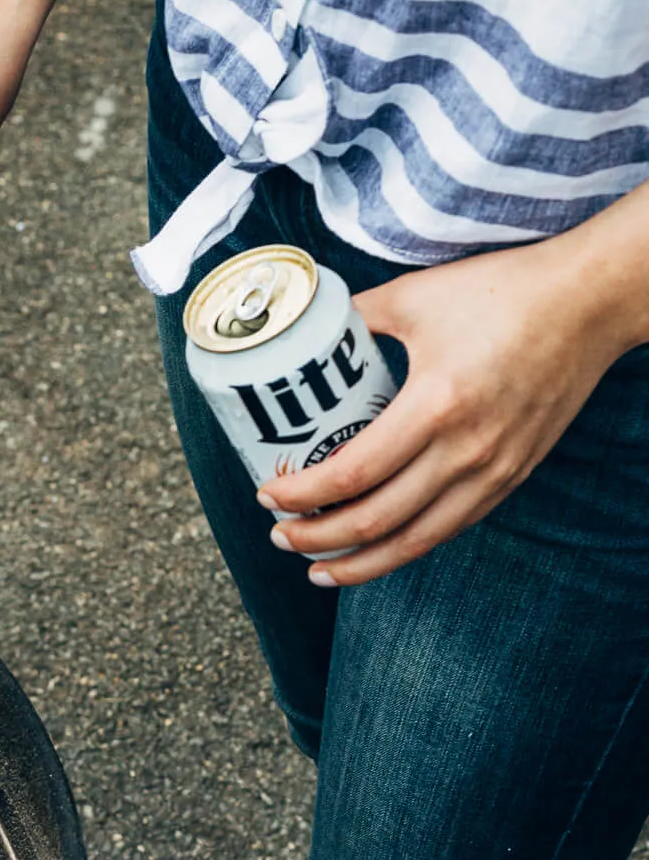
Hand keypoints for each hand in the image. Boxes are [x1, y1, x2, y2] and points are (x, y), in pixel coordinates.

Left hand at [258, 237, 635, 584]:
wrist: (590, 302)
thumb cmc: (503, 291)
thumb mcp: (415, 296)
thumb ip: (355, 318)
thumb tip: (306, 338)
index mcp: (435, 404)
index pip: (352, 475)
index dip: (302, 495)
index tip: (268, 495)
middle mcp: (466, 450)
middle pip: (375, 521)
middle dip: (317, 539)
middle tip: (279, 536)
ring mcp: (493, 470)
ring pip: (414, 541)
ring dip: (359, 563)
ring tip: (318, 569)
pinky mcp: (512, 477)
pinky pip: (449, 527)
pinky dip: (405, 547)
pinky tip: (375, 551)